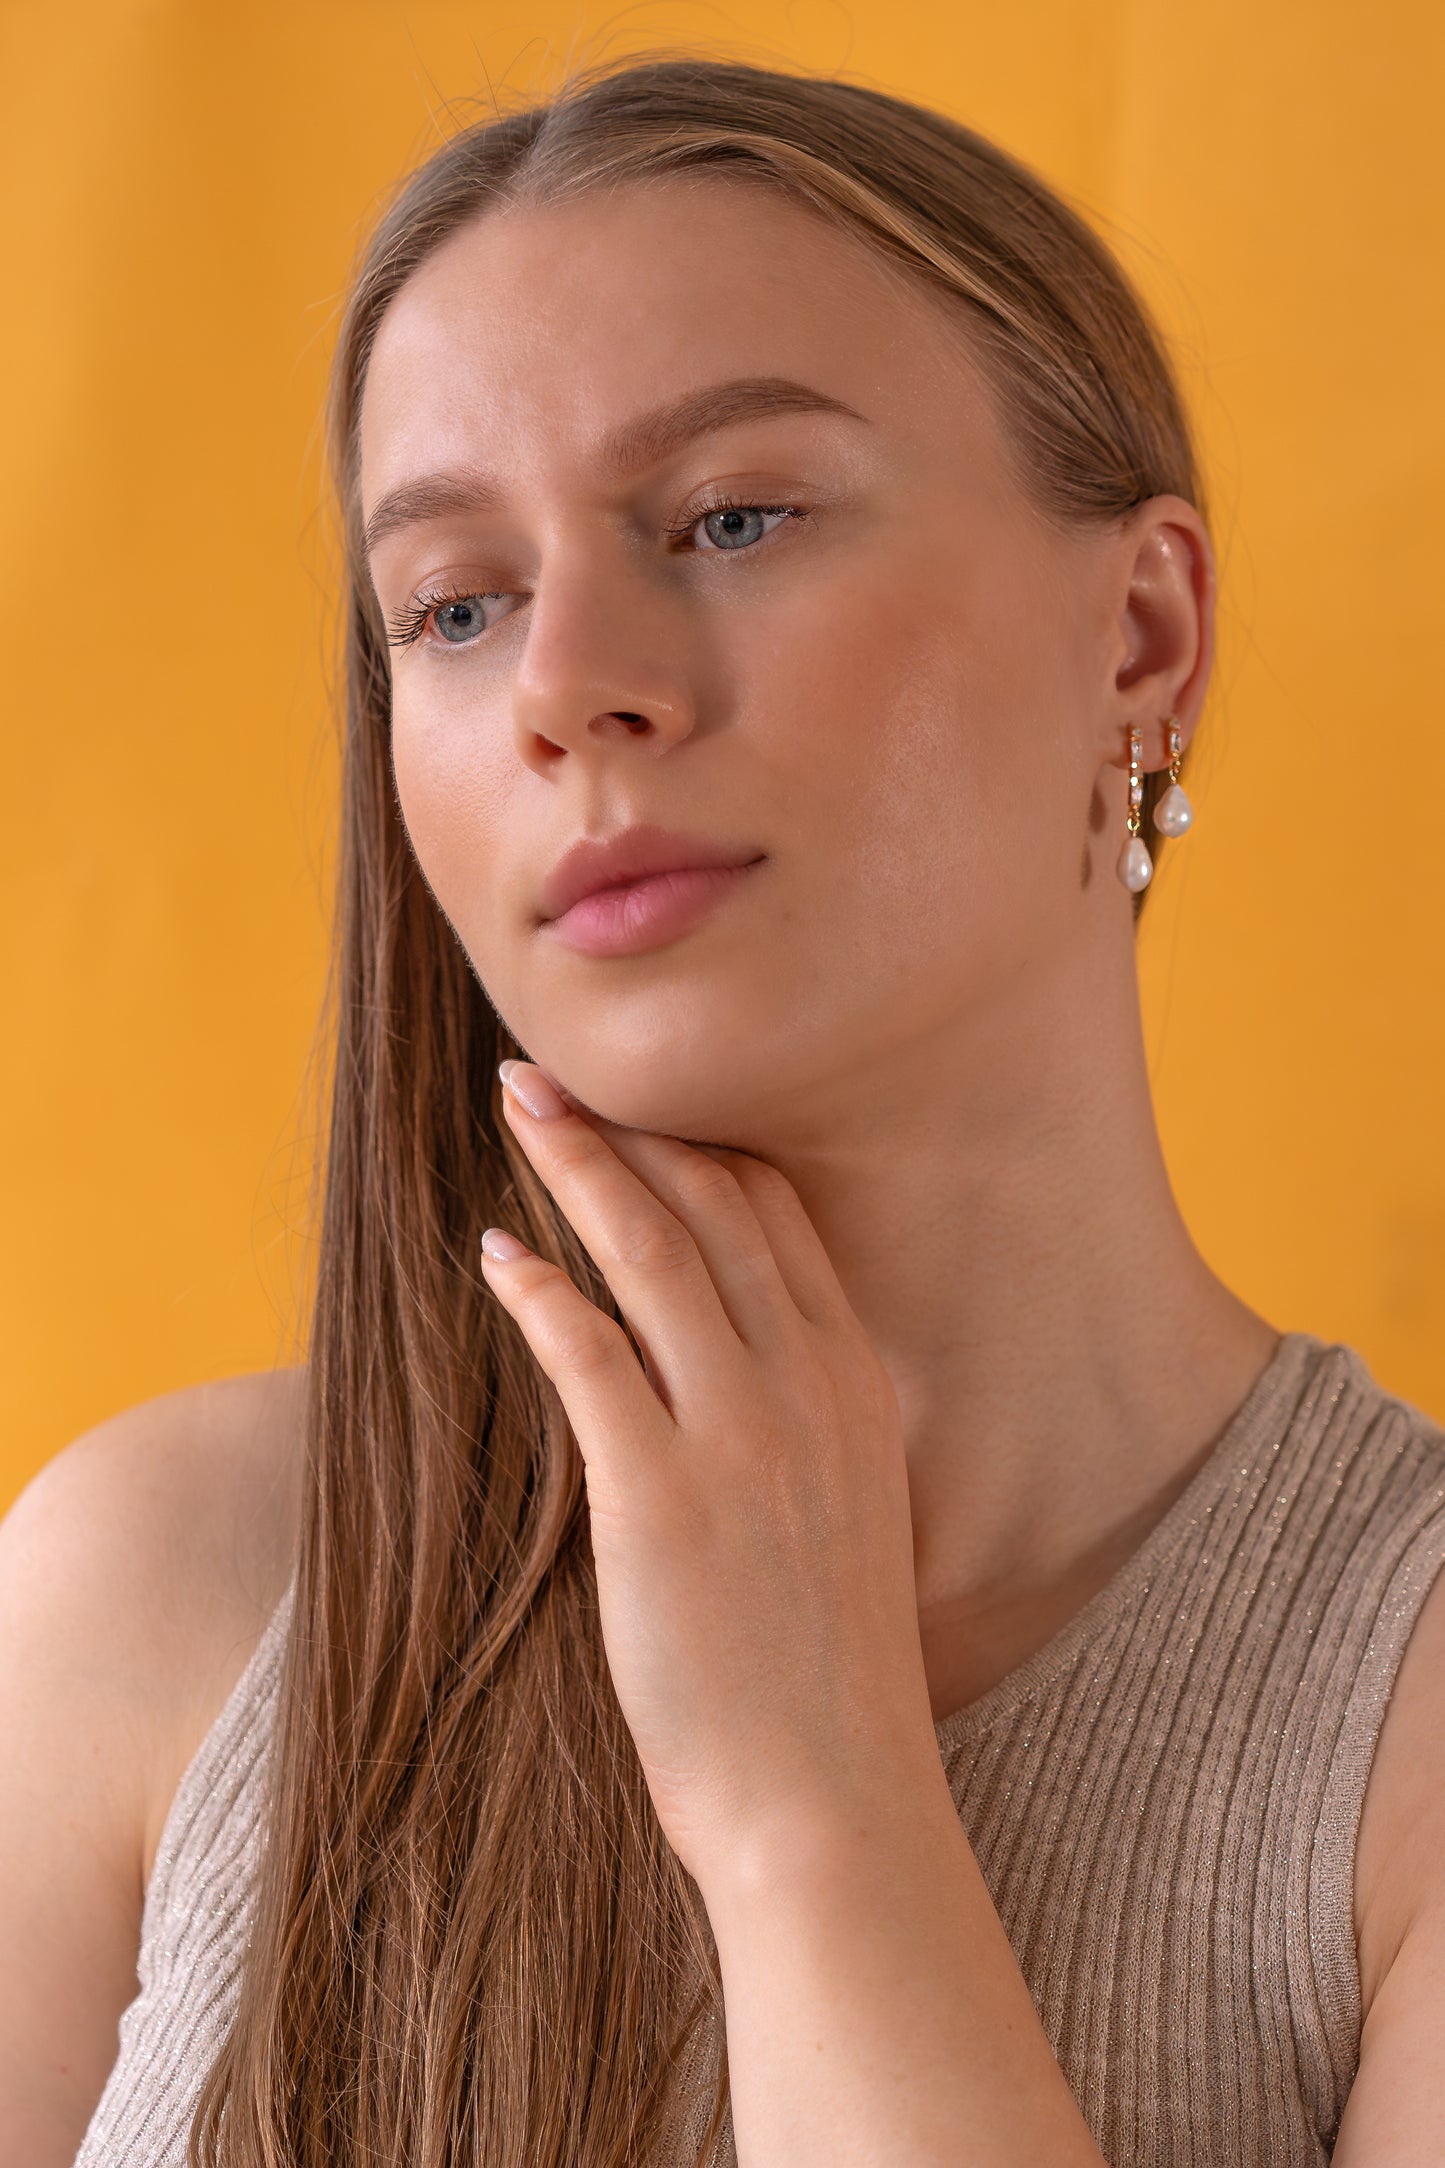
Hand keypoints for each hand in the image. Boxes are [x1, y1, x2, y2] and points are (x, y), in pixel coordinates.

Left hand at [479, 1060, 941, 1889]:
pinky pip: (589, 1353)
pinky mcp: (660, 1494)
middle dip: (631, 1127)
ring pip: (651, 1253)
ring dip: (576, 1167)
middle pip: (713, 1209)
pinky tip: (493, 1254)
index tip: (644, 1103)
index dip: (703, 1146)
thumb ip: (811, 1429)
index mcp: (858, 1385)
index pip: (780, 1221)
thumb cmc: (830, 1677)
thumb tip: (750, 1378)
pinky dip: (535, 1289)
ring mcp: (739, 1435)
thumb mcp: (852, 1519)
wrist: (833, 1801)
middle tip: (555, 1071)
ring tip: (519, 1106)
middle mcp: (807, 1386)